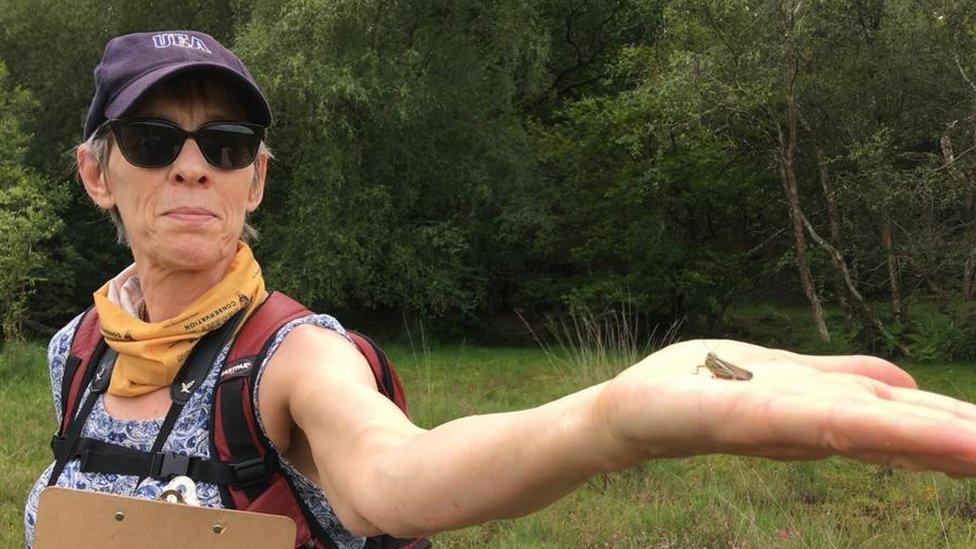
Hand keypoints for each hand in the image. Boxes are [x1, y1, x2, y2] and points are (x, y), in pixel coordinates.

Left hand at [593, 339, 975, 475]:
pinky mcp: (731, 415)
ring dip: (923, 436)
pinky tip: (893, 408)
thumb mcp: (778, 375)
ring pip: (858, 422)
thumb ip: (838, 380)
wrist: (623, 411)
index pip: (893, 413)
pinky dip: (849, 422)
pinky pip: (802, 416)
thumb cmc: (694, 391)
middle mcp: (800, 415)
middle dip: (952, 438)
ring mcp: (769, 416)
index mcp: (813, 403)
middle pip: (888, 422)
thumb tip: (901, 381)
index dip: (949, 427)